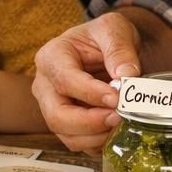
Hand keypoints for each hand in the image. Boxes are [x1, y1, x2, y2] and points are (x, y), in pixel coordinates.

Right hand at [30, 13, 139, 151]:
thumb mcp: (113, 29)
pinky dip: (98, 142)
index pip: (65, 80)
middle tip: (118, 117)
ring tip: (121, 122)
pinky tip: (116, 129)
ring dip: (96, 135)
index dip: (90, 93)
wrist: (104, 49)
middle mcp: (45, 85)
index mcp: (51, 56)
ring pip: (66, 134)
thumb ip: (120, 49)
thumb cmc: (103, 37)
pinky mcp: (66, 124)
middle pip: (57, 115)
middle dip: (89, 122)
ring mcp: (52, 108)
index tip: (117, 98)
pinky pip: (78, 143)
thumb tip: (127, 75)